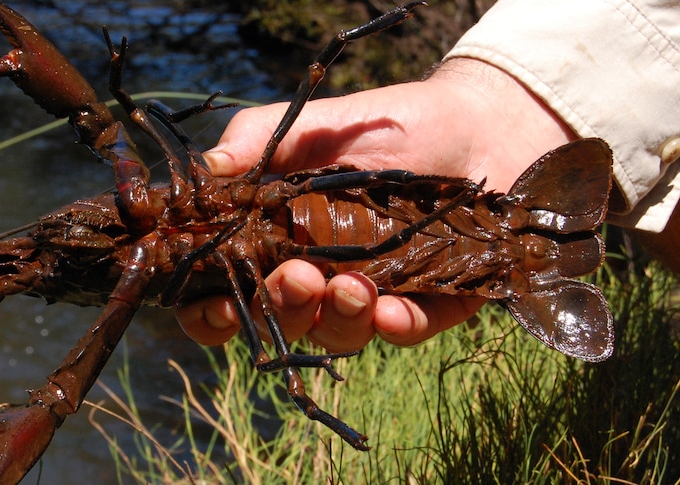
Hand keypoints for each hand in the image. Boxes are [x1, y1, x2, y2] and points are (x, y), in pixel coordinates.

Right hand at [175, 58, 576, 352]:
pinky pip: (401, 333)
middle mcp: (314, 277)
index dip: (210, 311)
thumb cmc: (384, 124)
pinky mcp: (423, 305)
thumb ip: (256, 140)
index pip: (227, 290)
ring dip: (337, 320)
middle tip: (297, 277)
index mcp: (275, 239)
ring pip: (335, 336)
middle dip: (281, 307)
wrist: (472, 127)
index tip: (221, 305)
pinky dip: (394, 327)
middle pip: (277, 321)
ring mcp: (366, 296)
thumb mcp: (315, 125)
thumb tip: (207, 168)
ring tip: (354, 286)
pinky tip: (394, 310)